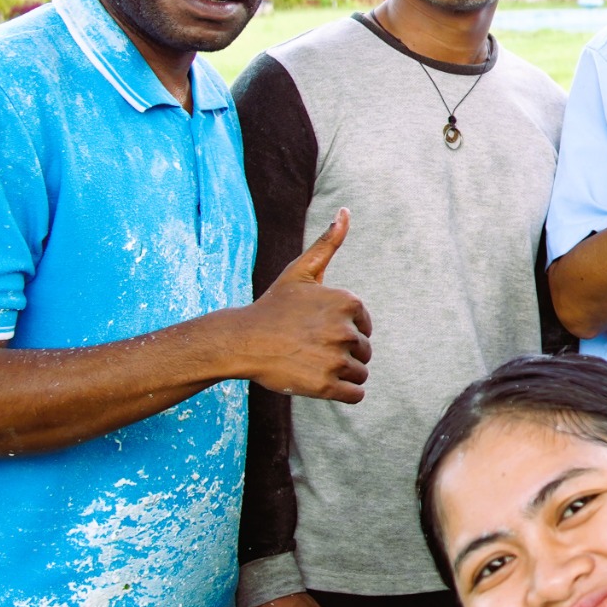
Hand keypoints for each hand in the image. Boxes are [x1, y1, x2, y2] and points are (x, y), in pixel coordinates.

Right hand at [239, 210, 374, 400]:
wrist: (242, 340)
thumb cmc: (274, 306)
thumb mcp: (302, 271)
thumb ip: (328, 243)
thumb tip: (345, 211)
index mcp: (348, 302)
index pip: (364, 326)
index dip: (343, 330)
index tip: (317, 329)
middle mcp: (346, 330)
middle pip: (363, 351)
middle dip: (342, 353)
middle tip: (310, 348)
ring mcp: (336, 359)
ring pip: (360, 373)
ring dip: (342, 373)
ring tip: (313, 364)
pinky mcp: (326, 386)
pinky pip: (355, 395)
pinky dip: (344, 393)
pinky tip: (322, 383)